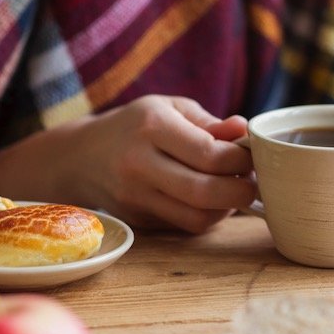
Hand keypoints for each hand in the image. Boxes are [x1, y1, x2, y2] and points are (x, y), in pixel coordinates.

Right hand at [0, 95, 254, 232]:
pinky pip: (184, 225)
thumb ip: (209, 123)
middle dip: (241, 191)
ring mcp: (135, 196)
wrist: (80, 157)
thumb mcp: (169, 108)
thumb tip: (244, 131)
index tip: (252, 156)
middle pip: (205, 192)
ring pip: (197, 217)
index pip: (210, 154)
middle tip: (253, 183)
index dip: (241, 160)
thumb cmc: (135, 125)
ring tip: (233, 191)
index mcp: (151, 126)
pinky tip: (211, 201)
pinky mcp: (137, 219)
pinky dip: (206, 217)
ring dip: (226, 209)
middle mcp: (139, 163)